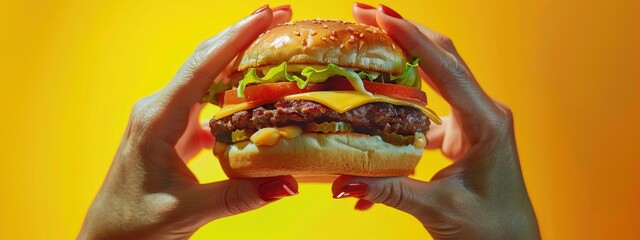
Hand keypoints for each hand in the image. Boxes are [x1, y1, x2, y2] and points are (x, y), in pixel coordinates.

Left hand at [78, 5, 298, 238]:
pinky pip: (205, 99)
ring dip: (238, 55)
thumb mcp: (189, 211)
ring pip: (205, 75)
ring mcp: (164, 118)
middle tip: (279, 14)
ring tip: (272, 38)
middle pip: (204, 60)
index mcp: (157, 121)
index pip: (201, 68)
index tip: (264, 16)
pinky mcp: (172, 130)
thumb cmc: (136, 225)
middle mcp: (158, 109)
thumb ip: (240, 196)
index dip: (235, 38)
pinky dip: (231, 87)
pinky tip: (254, 85)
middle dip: (241, 33)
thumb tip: (288, 183)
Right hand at [331, 3, 540, 238]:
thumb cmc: (490, 230)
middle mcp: (482, 112)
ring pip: (436, 77)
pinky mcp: (462, 133)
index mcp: (486, 122)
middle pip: (442, 57)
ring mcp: (473, 121)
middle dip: (405, 32)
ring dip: (402, 60)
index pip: (444, 68)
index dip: (411, 38)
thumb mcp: (437, 210)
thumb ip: (388, 191)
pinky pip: (429, 110)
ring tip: (368, 43)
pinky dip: (401, 108)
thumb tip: (342, 182)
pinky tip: (376, 113)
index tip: (380, 15)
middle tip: (365, 14)